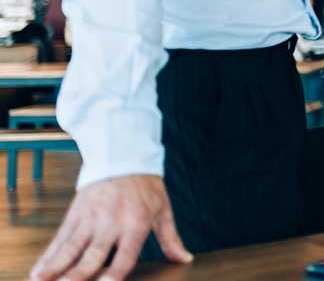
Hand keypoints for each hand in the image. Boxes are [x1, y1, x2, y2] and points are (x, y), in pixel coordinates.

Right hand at [30, 174, 190, 280]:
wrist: (123, 156)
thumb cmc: (146, 187)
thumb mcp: (163, 209)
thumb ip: (170, 238)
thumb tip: (185, 260)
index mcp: (136, 223)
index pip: (125, 254)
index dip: (114, 272)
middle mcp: (111, 223)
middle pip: (92, 254)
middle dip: (77, 274)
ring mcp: (90, 218)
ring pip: (71, 248)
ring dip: (55, 267)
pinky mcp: (75, 214)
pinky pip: (60, 238)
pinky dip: (48, 256)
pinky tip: (38, 271)